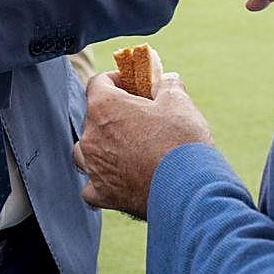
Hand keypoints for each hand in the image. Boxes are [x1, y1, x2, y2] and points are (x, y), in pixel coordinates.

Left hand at [74, 71, 213, 218]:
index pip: (98, 83)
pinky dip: (101, 182)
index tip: (133, 86)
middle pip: (93, 117)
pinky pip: (91, 186)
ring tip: (126, 149)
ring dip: (101, 147)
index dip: (116, 80)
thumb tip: (166, 79)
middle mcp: (91, 137)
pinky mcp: (102, 194)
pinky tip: (118, 180)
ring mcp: (94, 168)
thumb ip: (167, 85)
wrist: (189, 190)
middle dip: (113, 115)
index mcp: (104, 107)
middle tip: (140, 119)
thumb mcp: (179, 102)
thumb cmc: (181, 141)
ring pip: (85, 152)